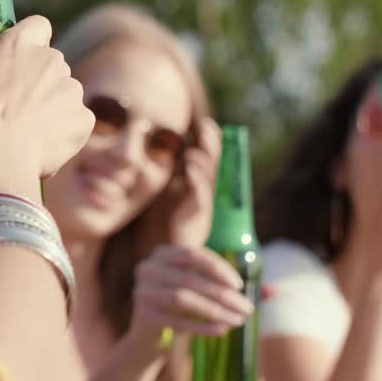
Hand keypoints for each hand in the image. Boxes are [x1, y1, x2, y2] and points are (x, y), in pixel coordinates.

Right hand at [0, 15, 92, 199]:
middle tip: (16, 108)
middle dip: (39, 82)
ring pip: (65, 95)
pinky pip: (77, 124)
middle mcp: (51, 60)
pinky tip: (42, 151)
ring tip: (27, 135)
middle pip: (52, 64)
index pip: (38, 25)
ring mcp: (72, 90)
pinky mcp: (84, 119)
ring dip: (53, 109)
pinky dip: (65, 136)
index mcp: (18, 44)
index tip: (21, 59)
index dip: (32, 40)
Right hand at [127, 245, 254, 352]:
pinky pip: (177, 321)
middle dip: (223, 294)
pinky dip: (202, 326)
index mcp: (164, 254)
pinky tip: (222, 330)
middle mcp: (148, 269)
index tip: (240, 285)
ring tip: (237, 320)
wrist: (150, 337)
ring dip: (215, 310)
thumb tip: (273, 292)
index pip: (193, 255)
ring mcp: (142, 292)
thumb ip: (233, 288)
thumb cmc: (183, 308)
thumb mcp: (203, 291)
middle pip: (190, 279)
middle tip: (247, 309)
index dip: (218, 269)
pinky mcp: (144, 316)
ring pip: (183, 299)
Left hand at [169, 117, 221, 245]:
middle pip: (213, 165)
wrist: (170, 257)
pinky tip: (190, 170)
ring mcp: (203, 207)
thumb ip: (173, 176)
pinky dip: (196, 183)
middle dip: (212, 146)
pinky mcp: (197, 220)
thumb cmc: (168, 225)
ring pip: (208, 180)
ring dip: (203, 163)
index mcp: (199, 187)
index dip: (210, 142)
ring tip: (195, 148)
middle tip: (207, 125)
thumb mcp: (169, 195)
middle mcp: (204, 195)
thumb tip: (172, 151)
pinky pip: (200, 198)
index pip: (208, 159)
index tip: (206, 123)